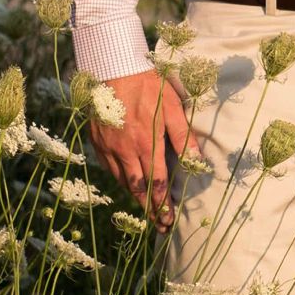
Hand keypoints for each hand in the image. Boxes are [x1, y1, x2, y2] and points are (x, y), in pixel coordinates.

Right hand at [88, 68, 206, 230]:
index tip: (169, 221)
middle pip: (137, 189)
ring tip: (147, 210)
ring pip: (121, 180)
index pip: (156, 184)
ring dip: (134, 197)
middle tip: (160, 226)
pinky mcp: (97, 140)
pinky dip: (119, 180)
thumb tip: (197, 162)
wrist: (114, 67)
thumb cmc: (149, 85)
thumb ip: (183, 137)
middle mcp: (124, 150)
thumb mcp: (173, 107)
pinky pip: (108, 168)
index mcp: (146, 143)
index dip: (163, 205)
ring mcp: (108, 146)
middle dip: (150, 210)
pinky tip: (127, 184)